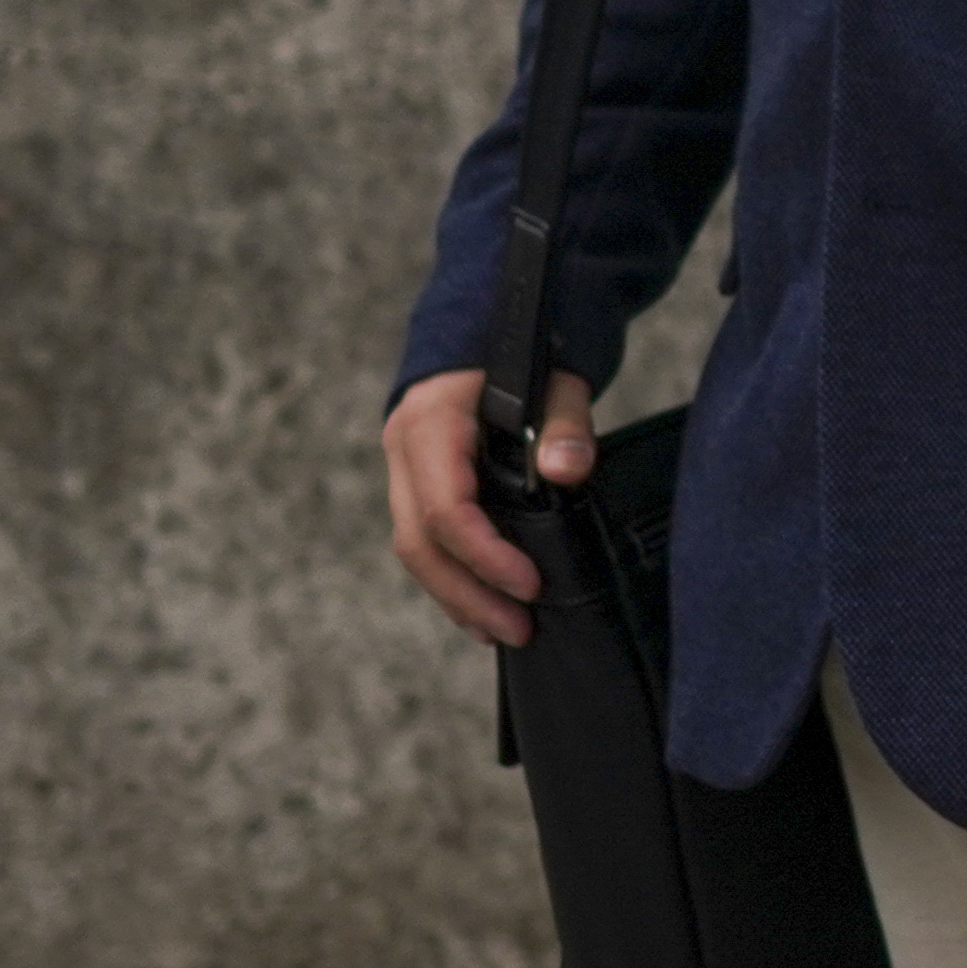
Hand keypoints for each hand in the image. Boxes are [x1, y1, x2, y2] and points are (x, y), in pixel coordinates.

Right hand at [385, 363, 593, 646]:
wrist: (482, 336)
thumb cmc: (524, 360)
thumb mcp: (555, 381)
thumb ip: (564, 424)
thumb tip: (564, 470)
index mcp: (431, 423)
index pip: (445, 507)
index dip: (485, 554)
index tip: (530, 585)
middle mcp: (403, 450)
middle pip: (419, 541)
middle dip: (467, 594)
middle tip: (518, 630)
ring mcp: (402, 470)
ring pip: (414, 548)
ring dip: (457, 596)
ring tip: (505, 631)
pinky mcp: (413, 485)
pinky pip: (423, 541)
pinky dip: (451, 578)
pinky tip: (482, 609)